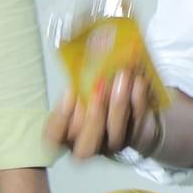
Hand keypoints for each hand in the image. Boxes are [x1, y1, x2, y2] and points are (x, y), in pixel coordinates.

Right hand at [43, 69, 158, 160]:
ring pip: (115, 134)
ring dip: (118, 103)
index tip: (70, 92)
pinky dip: (138, 99)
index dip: (60, 118)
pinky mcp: (135, 135)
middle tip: (99, 86)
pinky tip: (138, 80)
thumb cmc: (96, 97)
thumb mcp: (81, 87)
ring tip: (122, 76)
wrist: (128, 112)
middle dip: (93, 116)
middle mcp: (87, 144)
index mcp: (65, 134)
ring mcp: (112, 143)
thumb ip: (79, 79)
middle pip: (86, 147)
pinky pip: (138, 121)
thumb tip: (83, 45)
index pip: (54, 136)